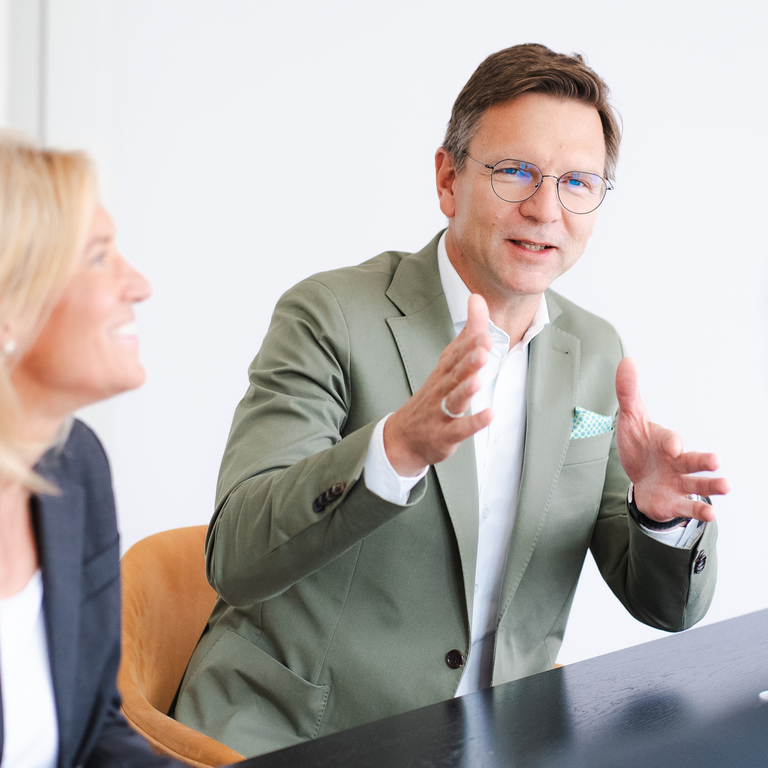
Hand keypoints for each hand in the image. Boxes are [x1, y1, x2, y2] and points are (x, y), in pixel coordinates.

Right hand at [384, 294, 493, 475]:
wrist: (404, 436)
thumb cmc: (434, 394)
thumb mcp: (449, 362)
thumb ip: (467, 333)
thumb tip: (477, 297)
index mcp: (444, 370)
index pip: (456, 353)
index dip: (470, 343)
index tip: (485, 331)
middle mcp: (441, 388)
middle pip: (454, 373)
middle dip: (468, 361)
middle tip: (483, 348)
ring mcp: (441, 411)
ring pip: (454, 398)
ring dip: (466, 389)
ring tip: (478, 379)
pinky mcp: (446, 434)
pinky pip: (460, 428)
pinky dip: (474, 422)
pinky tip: (489, 415)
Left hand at [615, 357, 729, 523]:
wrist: (641, 477)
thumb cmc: (640, 446)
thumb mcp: (630, 419)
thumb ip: (629, 393)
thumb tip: (627, 362)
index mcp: (666, 441)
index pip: (670, 440)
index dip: (670, 442)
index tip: (673, 445)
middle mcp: (677, 462)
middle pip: (693, 461)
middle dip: (704, 461)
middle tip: (716, 460)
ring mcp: (678, 483)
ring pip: (697, 484)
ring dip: (711, 486)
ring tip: (726, 486)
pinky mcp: (674, 502)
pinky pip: (688, 507)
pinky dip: (698, 510)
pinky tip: (711, 513)